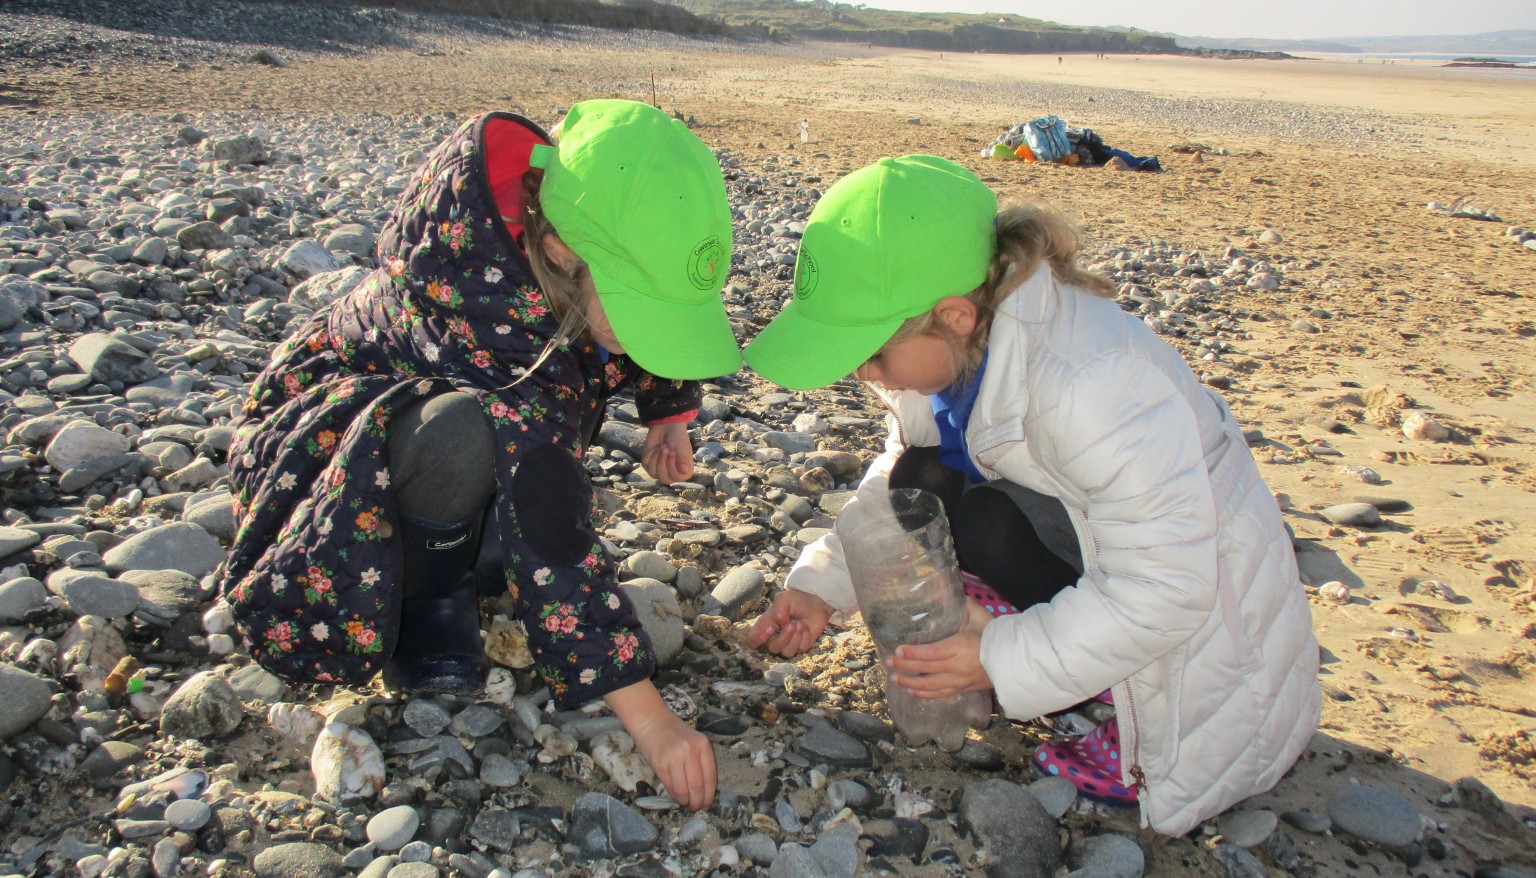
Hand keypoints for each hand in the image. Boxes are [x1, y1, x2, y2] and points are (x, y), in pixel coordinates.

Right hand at [606, 680, 715, 810]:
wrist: (652, 721)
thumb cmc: (674, 733)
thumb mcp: (693, 742)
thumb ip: (699, 762)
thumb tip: (704, 791)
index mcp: (703, 745)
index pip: (710, 777)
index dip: (709, 795)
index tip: (707, 805)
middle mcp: (690, 751)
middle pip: (697, 786)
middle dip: (697, 802)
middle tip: (695, 808)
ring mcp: (674, 757)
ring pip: (683, 789)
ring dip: (685, 801)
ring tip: (685, 804)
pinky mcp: (659, 764)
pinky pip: (669, 786)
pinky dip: (674, 796)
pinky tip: (676, 797)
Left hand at [642, 421, 693, 483]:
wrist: (666, 426)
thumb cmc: (677, 437)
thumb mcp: (683, 447)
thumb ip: (684, 459)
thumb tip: (684, 471)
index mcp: (683, 472)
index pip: (676, 477)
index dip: (671, 465)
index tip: (672, 451)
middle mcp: (672, 474)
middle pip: (663, 479)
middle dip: (662, 462)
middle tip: (665, 448)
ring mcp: (659, 470)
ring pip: (653, 473)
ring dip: (656, 457)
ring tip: (661, 446)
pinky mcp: (649, 465)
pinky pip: (645, 465)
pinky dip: (650, 454)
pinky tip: (655, 447)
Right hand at [745, 590, 834, 656]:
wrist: (815, 604)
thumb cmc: (795, 601)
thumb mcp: (784, 598)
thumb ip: (778, 608)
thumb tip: (779, 622)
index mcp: (765, 626)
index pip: (752, 640)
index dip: (758, 639)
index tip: (770, 629)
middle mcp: (774, 638)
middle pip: (772, 649)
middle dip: (783, 638)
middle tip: (791, 624)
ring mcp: (787, 644)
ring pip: (786, 652)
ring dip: (795, 638)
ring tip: (800, 624)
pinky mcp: (800, 647)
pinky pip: (800, 649)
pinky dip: (805, 638)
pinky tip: (806, 628)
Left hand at [886, 598, 994, 698]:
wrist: (1015, 661)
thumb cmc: (996, 636)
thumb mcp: (981, 617)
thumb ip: (965, 605)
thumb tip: (950, 593)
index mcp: (960, 647)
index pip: (932, 652)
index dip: (913, 653)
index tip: (898, 650)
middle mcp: (957, 666)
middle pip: (927, 669)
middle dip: (905, 666)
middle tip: (888, 663)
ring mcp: (959, 680)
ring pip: (931, 685)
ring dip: (911, 682)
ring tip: (895, 678)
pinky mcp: (963, 689)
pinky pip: (941, 694)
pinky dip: (925, 694)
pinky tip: (913, 692)